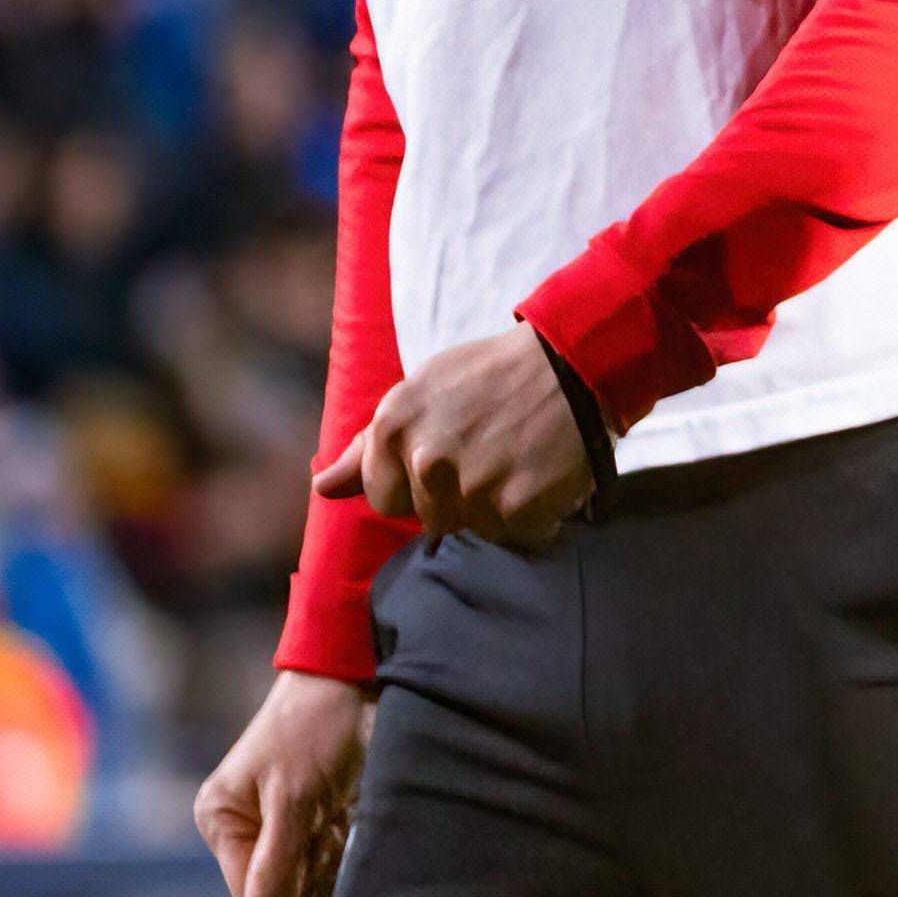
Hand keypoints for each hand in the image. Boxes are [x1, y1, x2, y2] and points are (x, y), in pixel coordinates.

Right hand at [195, 669, 372, 896]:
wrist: (353, 677)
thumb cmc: (315, 729)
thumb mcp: (293, 798)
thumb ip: (275, 864)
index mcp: (220, 819)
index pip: (251, 892)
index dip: (289, 885)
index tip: (316, 847)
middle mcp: (242, 825)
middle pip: (280, 888)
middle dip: (313, 866)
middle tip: (329, 821)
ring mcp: (276, 822)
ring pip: (307, 875)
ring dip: (331, 855)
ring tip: (338, 812)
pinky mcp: (309, 815)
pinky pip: (325, 855)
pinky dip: (342, 842)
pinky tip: (346, 813)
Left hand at [319, 327, 600, 549]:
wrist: (575, 363)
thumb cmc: (492, 375)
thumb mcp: (420, 392)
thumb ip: (368, 446)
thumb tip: (322, 490)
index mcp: (394, 426)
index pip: (383, 497)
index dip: (415, 483)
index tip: (450, 456)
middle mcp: (426, 459)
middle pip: (429, 518)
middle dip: (456, 496)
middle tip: (491, 454)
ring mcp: (471, 487)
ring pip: (471, 527)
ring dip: (494, 506)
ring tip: (517, 461)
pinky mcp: (516, 507)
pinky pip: (514, 533)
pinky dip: (531, 513)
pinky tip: (541, 473)